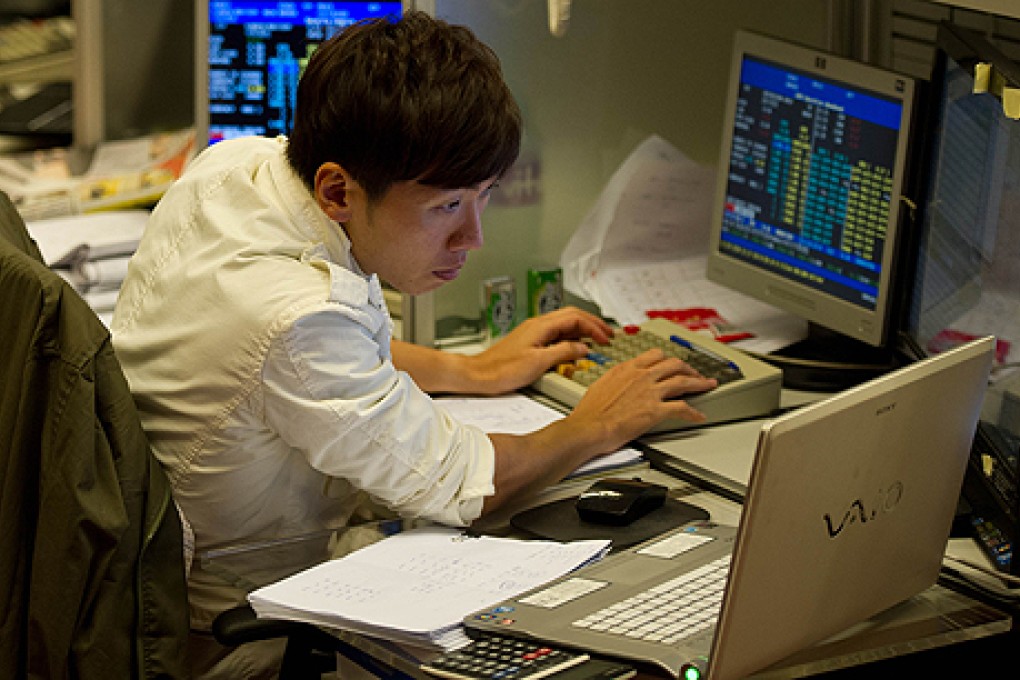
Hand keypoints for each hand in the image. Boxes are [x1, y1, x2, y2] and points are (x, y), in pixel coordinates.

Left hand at [465, 307, 614, 393]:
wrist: (479, 375)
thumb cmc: (502, 370)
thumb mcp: (539, 362)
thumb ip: (564, 352)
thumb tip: (583, 348)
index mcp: (541, 326)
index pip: (575, 318)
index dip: (594, 327)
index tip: (606, 338)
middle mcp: (537, 325)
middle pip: (571, 316)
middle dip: (591, 324)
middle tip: (607, 335)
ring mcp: (533, 333)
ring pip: (564, 325)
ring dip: (582, 331)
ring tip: (595, 341)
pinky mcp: (529, 342)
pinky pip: (556, 335)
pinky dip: (570, 339)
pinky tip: (574, 349)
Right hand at [565, 349, 717, 454]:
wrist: (589, 427)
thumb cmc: (590, 412)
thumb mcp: (601, 385)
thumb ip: (616, 379)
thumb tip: (619, 381)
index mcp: (627, 368)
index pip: (655, 355)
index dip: (668, 359)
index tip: (673, 363)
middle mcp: (641, 376)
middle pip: (673, 364)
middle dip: (688, 368)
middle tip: (695, 374)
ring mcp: (650, 392)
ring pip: (683, 381)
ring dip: (699, 383)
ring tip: (708, 385)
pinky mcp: (656, 410)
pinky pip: (682, 408)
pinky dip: (694, 412)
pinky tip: (699, 416)